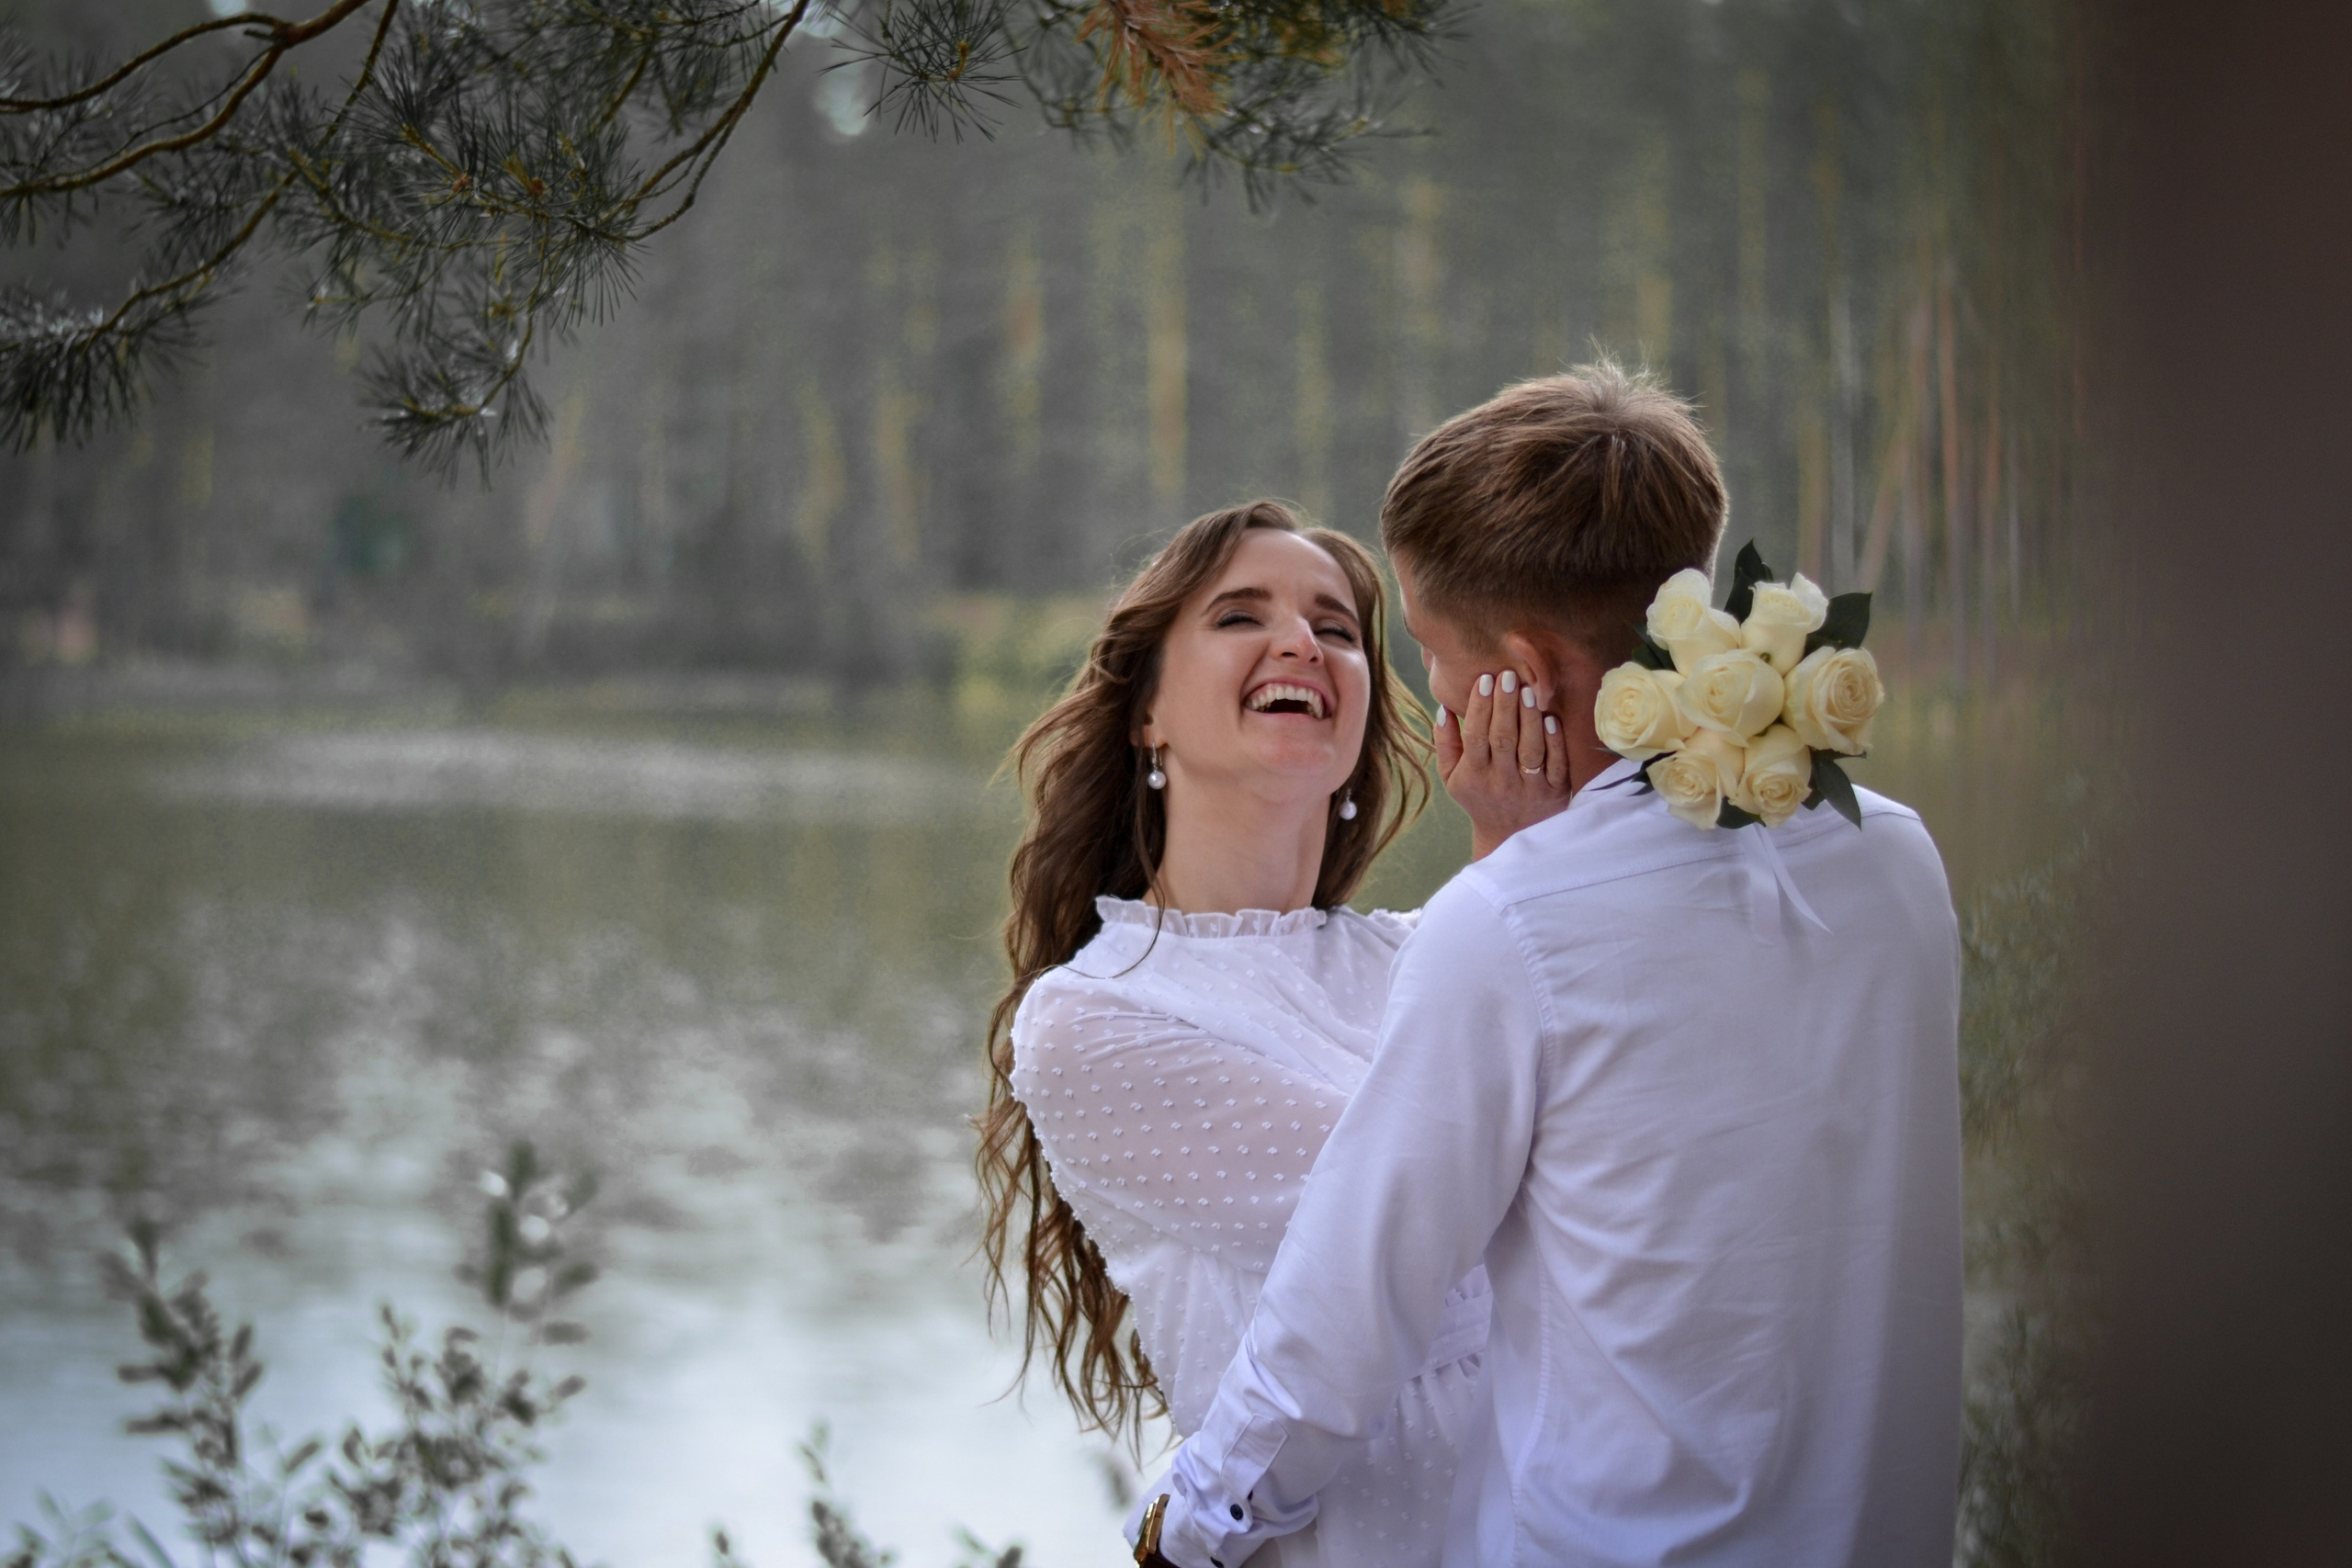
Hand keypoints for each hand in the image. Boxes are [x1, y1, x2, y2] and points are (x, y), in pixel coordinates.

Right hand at [1437, 668, 1572, 859]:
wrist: (1510, 838)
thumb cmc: (1479, 799)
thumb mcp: (1453, 778)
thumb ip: (1445, 744)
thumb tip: (1444, 708)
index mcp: (1474, 775)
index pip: (1475, 736)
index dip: (1479, 707)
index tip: (1484, 680)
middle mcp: (1501, 782)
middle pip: (1503, 738)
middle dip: (1505, 705)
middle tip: (1507, 676)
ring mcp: (1530, 788)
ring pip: (1530, 748)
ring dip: (1529, 717)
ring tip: (1528, 689)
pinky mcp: (1555, 792)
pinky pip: (1556, 764)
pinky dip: (1555, 741)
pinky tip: (1551, 718)